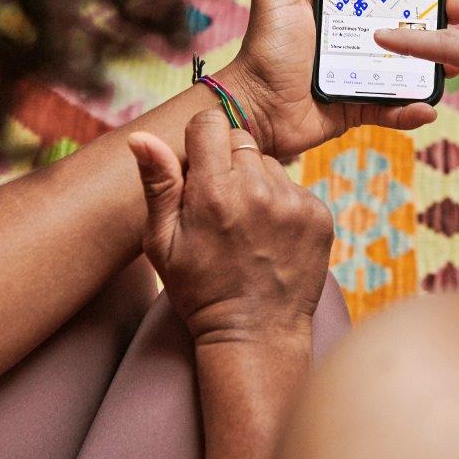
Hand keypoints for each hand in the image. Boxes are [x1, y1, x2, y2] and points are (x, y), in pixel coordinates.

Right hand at [127, 112, 333, 341]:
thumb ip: (157, 184)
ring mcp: (294, 202)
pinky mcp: (319, 215)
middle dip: (228, 164)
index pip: (210, 123)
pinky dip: (282, 203)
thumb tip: (140, 137)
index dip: (200, 142)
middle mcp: (258, 190)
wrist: (255, 334)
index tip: (198, 170)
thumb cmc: (199, 289)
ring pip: (269, 164)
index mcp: (214, 191)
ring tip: (246, 225)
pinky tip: (270, 236)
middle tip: (221, 207)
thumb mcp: (162, 242)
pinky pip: (295, 187)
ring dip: (256, 182)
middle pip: (241, 140)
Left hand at [214, 0, 458, 159]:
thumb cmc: (263, 50)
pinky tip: (428, 105)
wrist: (255, 109)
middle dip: (442, 9)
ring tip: (455, 55)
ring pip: (413, 62)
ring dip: (439, 58)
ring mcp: (364, 71)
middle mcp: (359, 35)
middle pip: (411, 18)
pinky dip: (413, 108)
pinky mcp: (364, 104)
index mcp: (343, 6)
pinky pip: (396, 107)